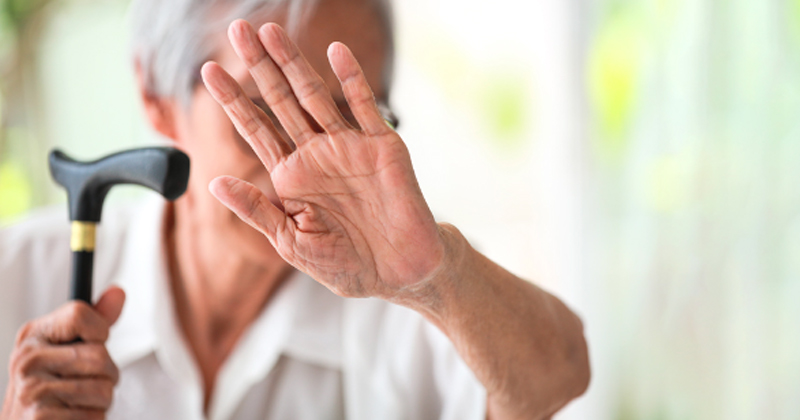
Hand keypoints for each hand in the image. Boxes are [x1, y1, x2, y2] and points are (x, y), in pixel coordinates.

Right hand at [1, 288, 124, 419]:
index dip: (100, 332)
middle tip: (88, 384)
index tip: (92, 344)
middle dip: (107, 375)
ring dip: (102, 401)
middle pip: (100, 355)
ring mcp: (30, 390)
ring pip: (103, 388)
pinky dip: (93, 419)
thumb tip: (119, 290)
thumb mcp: (68, 349)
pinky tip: (72, 419)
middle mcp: (26, 360)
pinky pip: (94, 415)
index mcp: (32, 336)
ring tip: (79, 404)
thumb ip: (95, 321)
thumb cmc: (54, 388)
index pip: (79, 314)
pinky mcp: (39, 418)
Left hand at [201, 21, 445, 299]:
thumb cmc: (346, 264)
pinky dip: (351, 78)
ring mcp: (348, 146)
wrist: (400, 274)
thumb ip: (257, 209)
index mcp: (291, 176)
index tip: (208, 72)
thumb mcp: (292, 242)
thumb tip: (214, 182)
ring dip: (293, 63)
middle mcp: (316, 154)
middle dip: (259, 66)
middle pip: (280, 101)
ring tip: (270, 32)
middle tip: (237, 30)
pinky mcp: (381, 146)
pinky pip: (364, 106)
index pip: (255, 129)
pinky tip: (334, 52)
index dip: (233, 100)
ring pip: (315, 96)